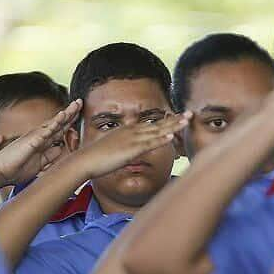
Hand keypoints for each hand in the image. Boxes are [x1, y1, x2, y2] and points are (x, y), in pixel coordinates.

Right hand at [0, 99, 81, 185]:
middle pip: (58, 122)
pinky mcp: (30, 141)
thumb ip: (50, 155)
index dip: (70, 121)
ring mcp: (35, 137)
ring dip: (65, 114)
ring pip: (53, 123)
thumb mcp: (40, 163)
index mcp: (43, 141)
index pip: (60, 129)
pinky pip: (44, 131)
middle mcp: (39, 136)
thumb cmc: (16, 169)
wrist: (0, 172)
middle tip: (80, 102)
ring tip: (75, 105)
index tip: (79, 113)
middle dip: (70, 112)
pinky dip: (54, 123)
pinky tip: (62, 116)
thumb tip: (60, 148)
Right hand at [75, 112, 190, 178]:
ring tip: (187, 120)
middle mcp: (132, 131)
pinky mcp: (130, 150)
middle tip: (190, 113)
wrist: (84, 160)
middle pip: (158, 124)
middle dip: (175, 119)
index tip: (178, 116)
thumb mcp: (114, 149)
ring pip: (157, 131)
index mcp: (128, 130)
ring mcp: (132, 139)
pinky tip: (172, 136)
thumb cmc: (96, 158)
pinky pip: (149, 144)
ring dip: (173, 125)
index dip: (166, 120)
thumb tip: (129, 152)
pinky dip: (161, 140)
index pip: (151, 124)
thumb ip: (124, 148)